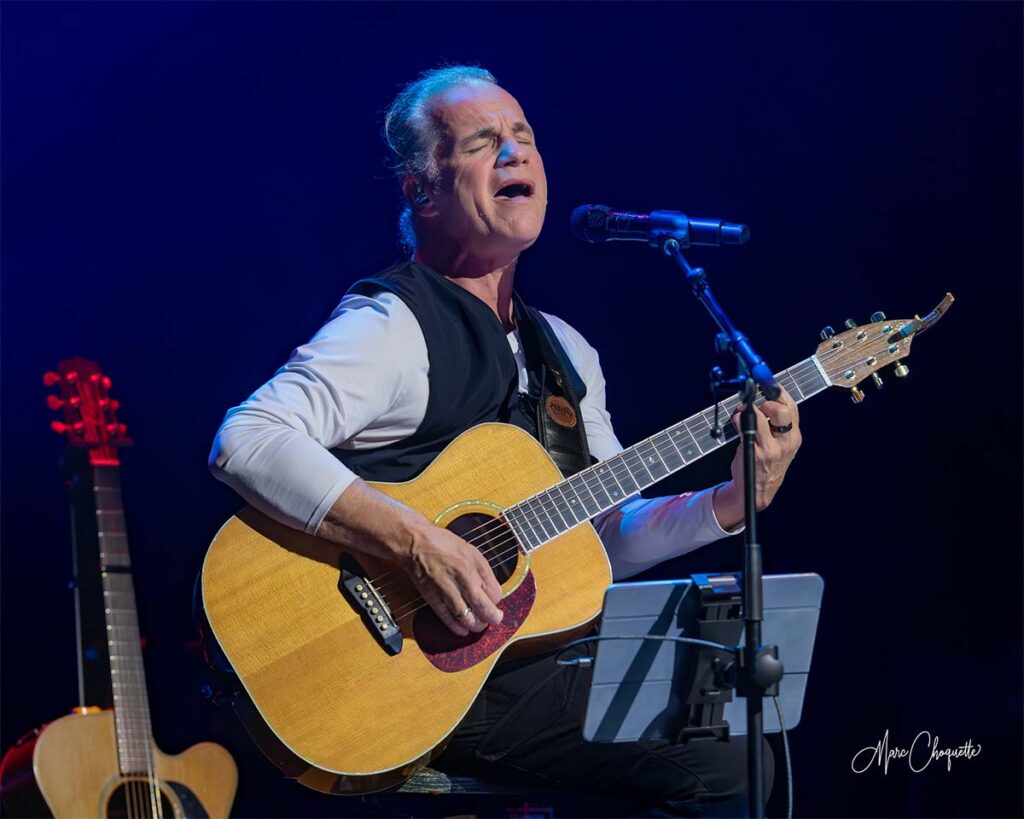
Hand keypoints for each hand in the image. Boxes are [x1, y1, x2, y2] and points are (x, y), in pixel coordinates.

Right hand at [401, 522, 504, 636]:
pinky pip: (446, 616)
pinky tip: (462, 630)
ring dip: (475, 624)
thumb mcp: (470, 550)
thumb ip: (482, 570)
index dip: (496, 600)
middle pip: (482, 606)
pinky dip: (456, 626)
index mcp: (473, 565)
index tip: (494, 601)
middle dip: (491, 617)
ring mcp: (446, 588)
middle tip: (494, 619)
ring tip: (479, 625)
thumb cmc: (442, 543)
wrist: (414, 542)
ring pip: (465, 616)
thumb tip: (492, 589)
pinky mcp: (431, 596)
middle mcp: (462, 577)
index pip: (494, 592)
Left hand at [713, 387, 801, 529]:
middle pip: (782, 411)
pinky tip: (736, 421)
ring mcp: (771, 448)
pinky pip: (745, 428)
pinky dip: (738, 420)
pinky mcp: (755, 453)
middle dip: (768, 401)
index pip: (792, 408)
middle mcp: (786, 442)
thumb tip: (760, 399)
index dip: (779, 392)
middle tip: (759, 404)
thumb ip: (774, 423)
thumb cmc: (768, 462)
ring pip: (760, 417)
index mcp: (794, 436)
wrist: (759, 490)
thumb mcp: (780, 443)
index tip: (767, 383)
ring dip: (748, 410)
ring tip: (742, 413)